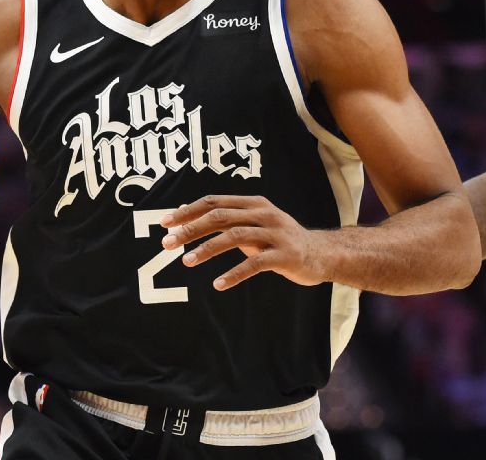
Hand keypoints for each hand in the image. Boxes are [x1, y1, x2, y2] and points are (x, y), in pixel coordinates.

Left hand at [160, 195, 334, 290]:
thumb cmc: (279, 239)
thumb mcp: (253, 224)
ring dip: (207, 249)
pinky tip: (218, 284)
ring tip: (186, 261)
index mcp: (253, 203)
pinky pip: (254, 263)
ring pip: (234, 236)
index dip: (187, 212)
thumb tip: (185, 215)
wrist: (321, 254)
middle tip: (168, 244)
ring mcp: (275, 233)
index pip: (213, 202)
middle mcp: (263, 214)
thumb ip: (225, 219)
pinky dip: (234, 274)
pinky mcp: (284, 255)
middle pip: (220, 216)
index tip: (164, 224)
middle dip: (190, 229)